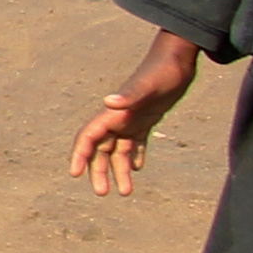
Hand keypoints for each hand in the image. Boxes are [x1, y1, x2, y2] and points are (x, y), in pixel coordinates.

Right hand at [78, 32, 203, 194]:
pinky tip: (138, 169)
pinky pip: (136, 143)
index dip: (80, 155)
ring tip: (126, 192)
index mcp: (114, 113)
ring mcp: (132, 119)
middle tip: (103, 193)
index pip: (89, 137)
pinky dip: (134, 156)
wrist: (177, 59)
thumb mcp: (149, 85)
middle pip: (101, 149)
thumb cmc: (163, 71)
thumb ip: (129, 94)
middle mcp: (118, 118)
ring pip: (118, 150)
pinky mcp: (146, 119)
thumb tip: (110, 101)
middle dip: (99, 171)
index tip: (75, 173)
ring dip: (119, 170)